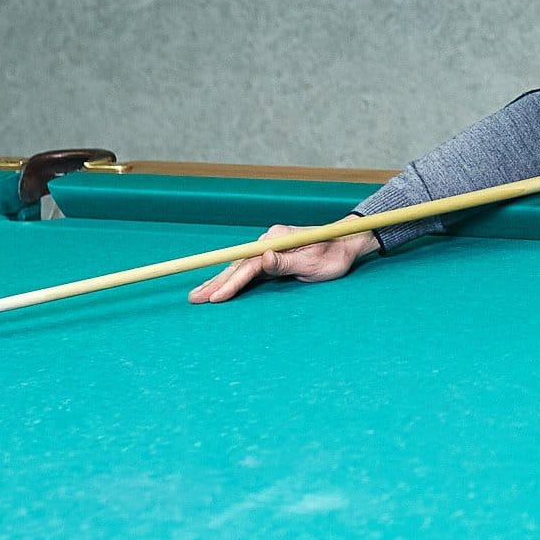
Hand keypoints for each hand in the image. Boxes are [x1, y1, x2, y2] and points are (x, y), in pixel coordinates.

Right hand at [187, 225, 380, 303]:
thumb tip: (263, 258)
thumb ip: (285, 262)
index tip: (216, 298)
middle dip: (215, 283)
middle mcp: (268, 239)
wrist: (346, 243)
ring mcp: (268, 246)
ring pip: (239, 266)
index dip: (231, 282)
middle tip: (194, 299)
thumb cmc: (332, 255)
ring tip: (198, 295)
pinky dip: (232, 278)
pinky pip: (247, 268)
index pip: (248, 264)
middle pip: (237, 264)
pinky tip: (218, 286)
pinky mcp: (271, 253)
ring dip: (218, 281)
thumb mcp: (312, 262)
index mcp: (276, 239)